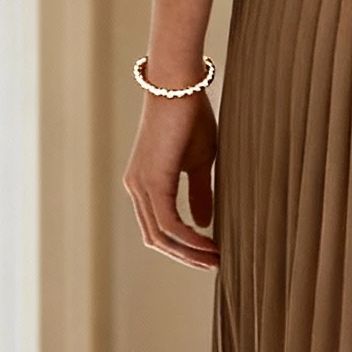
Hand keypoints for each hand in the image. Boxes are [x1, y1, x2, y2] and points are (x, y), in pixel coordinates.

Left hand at [123, 85, 218, 270]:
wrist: (180, 86)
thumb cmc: (192, 117)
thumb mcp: (200, 162)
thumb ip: (199, 193)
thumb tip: (204, 225)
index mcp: (144, 184)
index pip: (158, 228)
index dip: (182, 247)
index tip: (210, 254)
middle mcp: (135, 188)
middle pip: (155, 239)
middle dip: (185, 257)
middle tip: (214, 265)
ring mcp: (140, 186)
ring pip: (160, 236)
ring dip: (189, 253)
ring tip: (216, 260)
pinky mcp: (152, 181)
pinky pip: (169, 224)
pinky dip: (190, 239)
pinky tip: (210, 244)